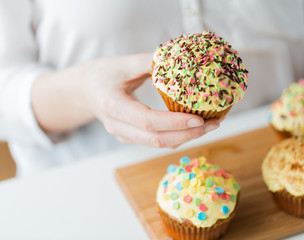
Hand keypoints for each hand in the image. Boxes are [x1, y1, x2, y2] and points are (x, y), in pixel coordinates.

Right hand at [82, 53, 219, 147]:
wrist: (83, 91)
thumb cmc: (101, 74)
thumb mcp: (123, 63)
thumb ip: (150, 61)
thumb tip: (181, 58)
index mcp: (114, 107)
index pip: (149, 122)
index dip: (175, 123)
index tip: (200, 118)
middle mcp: (118, 127)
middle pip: (157, 140)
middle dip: (189, 134)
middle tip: (214, 124)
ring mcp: (124, 136)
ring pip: (159, 144)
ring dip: (186, 137)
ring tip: (210, 125)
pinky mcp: (131, 137)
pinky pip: (157, 142)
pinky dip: (177, 136)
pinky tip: (193, 126)